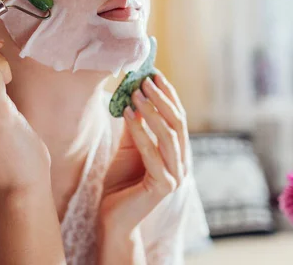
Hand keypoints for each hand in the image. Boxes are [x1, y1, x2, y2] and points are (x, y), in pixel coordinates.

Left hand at [99, 72, 189, 235]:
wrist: (112, 217)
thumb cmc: (120, 182)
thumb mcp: (128, 147)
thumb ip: (136, 125)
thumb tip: (135, 94)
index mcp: (176, 153)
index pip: (178, 118)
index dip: (169, 95)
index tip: (155, 74)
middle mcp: (180, 163)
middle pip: (178, 123)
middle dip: (162, 99)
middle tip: (146, 80)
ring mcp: (175, 175)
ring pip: (169, 136)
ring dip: (153, 111)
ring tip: (136, 93)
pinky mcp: (163, 186)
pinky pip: (151, 152)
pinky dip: (140, 131)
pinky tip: (127, 114)